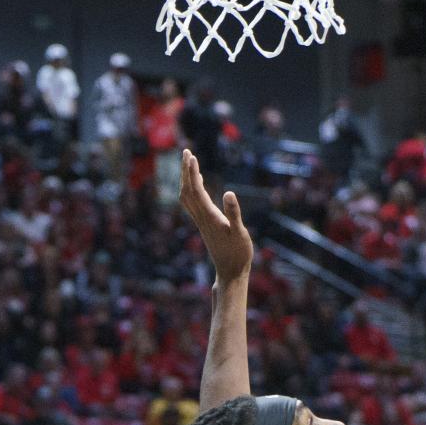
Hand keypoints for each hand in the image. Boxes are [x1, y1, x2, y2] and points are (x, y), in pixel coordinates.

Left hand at [179, 150, 252, 283]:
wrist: (230, 272)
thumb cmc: (238, 253)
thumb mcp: (240, 233)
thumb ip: (234, 213)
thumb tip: (229, 192)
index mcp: (210, 217)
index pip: (197, 190)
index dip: (193, 173)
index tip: (191, 156)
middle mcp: (201, 218)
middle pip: (187, 190)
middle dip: (185, 171)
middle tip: (186, 152)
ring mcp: (201, 222)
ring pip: (186, 197)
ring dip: (186, 179)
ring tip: (189, 162)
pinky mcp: (204, 225)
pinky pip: (192, 204)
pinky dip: (191, 189)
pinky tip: (198, 184)